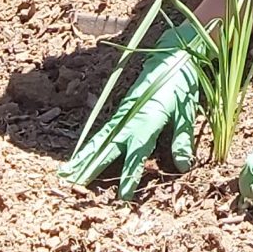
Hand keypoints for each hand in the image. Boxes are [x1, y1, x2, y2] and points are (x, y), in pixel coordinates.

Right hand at [60, 30, 202, 196]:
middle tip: (73, 183)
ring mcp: (123, 113)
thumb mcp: (186, 111)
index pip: (137, 152)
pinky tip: (82, 156)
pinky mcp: (121, 110)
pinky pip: (104, 131)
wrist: (173, 55)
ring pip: (100, 139)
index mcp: (148, 119)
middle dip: (90, 166)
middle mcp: (130, 117)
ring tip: (66, 174)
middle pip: (107, 146)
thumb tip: (182, 166)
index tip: (124, 196)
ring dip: (84, 157)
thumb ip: (182, 139)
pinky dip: (90, 145)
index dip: (130, 174)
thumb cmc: (182, 83)